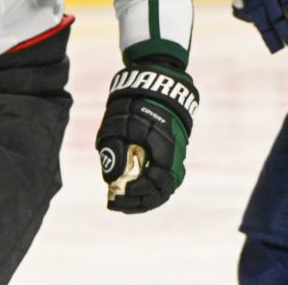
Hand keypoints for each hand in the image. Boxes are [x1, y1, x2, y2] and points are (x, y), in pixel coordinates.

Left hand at [95, 59, 197, 213]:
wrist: (157, 84)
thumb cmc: (136, 102)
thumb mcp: (120, 123)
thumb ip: (114, 150)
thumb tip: (111, 180)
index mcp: (166, 148)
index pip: (155, 182)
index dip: (136, 193)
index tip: (117, 194)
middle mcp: (175, 156)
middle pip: (162, 191)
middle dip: (138, 201)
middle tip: (116, 204)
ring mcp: (176, 156)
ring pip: (164, 187)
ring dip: (145, 197)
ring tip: (123, 202)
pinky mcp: (172, 154)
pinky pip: (164, 178)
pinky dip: (150, 188)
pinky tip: (133, 191)